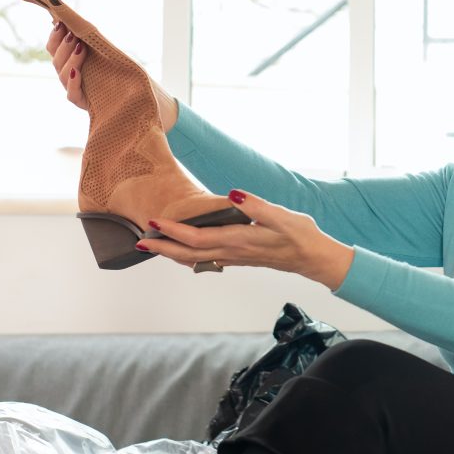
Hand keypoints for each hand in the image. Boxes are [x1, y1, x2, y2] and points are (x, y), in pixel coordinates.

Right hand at [45, 22, 179, 130]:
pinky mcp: (81, 102)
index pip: (53, 47)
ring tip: (81, 48)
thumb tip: (76, 18)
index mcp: (69, 60)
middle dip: (64, 45)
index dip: (54, 35)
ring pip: (62, 74)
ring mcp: (73, 88)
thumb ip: (90, 38)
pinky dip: (74, 81)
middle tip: (73, 35)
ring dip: (71, 59)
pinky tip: (77, 71)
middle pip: (56, 59)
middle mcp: (68, 75)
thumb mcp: (104, 52)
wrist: (129, 97)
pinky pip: (72, 93)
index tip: (61, 23)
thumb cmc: (117, 72)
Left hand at [136, 189, 354, 290]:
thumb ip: (256, 205)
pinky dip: (190, 256)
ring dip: (173, 254)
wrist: (314, 258)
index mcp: (239, 240)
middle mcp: (233, 252)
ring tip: (155, 246)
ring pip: (196, 259)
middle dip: (163, 249)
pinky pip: (207, 259)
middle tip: (139, 243)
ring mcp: (236, 257)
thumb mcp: (282, 215)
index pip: (197, 238)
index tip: (154, 223)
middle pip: (189, 254)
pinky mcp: (240, 257)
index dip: (173, 231)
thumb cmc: (300, 235)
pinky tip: (185, 251)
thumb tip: (233, 194)